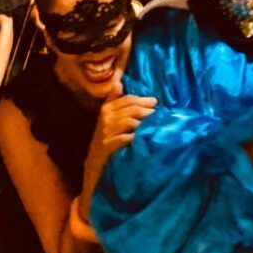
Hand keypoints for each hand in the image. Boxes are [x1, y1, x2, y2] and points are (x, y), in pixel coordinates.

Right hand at [79, 81, 156, 220]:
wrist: (93, 170)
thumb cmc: (106, 143)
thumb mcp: (108, 121)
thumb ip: (114, 101)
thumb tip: (118, 82)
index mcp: (106, 110)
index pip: (127, 100)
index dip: (143, 100)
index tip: (156, 103)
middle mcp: (104, 119)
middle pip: (130, 109)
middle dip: (146, 110)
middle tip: (159, 114)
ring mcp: (105, 134)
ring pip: (128, 121)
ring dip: (143, 123)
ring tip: (155, 126)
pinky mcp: (106, 148)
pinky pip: (124, 138)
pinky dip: (135, 138)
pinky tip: (143, 139)